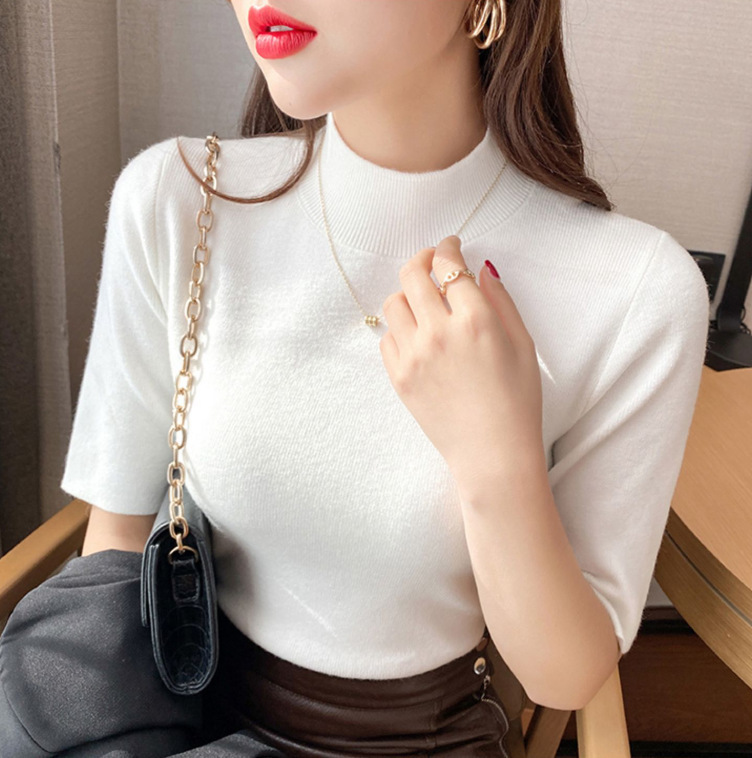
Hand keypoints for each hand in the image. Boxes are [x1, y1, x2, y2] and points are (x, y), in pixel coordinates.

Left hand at [379, 235, 543, 484]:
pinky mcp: (398, 377)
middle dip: (422, 259)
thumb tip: (480, 270)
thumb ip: (500, 301)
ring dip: (408, 294)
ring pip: (393, 302)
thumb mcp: (523, 344)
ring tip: (423, 303)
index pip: (448, 264)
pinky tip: (417, 336)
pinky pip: (386, 337)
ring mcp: (414, 355)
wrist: (492, 454)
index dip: (447, 246)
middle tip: (432, 262)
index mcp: (475, 320)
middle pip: (412, 273)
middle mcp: (439, 332)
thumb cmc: (517, 402)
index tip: (451, 246)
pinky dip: (399, 329)